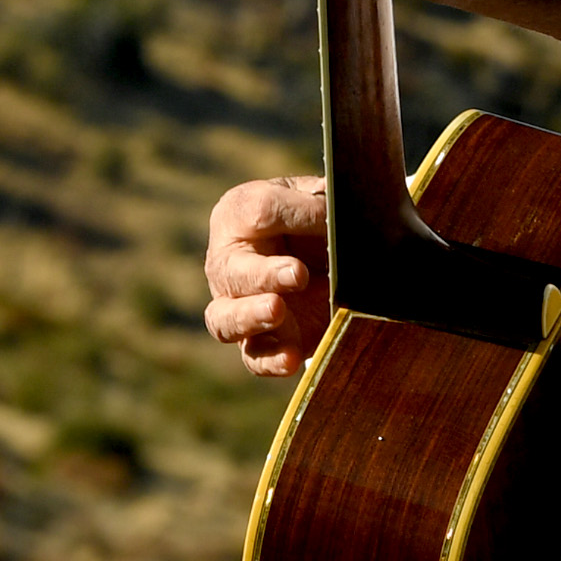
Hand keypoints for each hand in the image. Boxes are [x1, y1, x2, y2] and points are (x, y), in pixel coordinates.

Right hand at [205, 175, 331, 377]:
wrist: (325, 252)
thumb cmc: (315, 217)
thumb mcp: (318, 200)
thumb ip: (322, 205)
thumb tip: (335, 219)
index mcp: (240, 213)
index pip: (258, 210)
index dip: (295, 215)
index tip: (327, 217)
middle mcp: (229, 262)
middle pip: (233, 270)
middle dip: (264, 273)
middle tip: (298, 274)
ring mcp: (237, 305)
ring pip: (225, 319)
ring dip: (251, 316)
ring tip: (277, 310)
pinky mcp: (260, 341)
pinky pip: (254, 357)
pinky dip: (271, 360)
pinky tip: (291, 359)